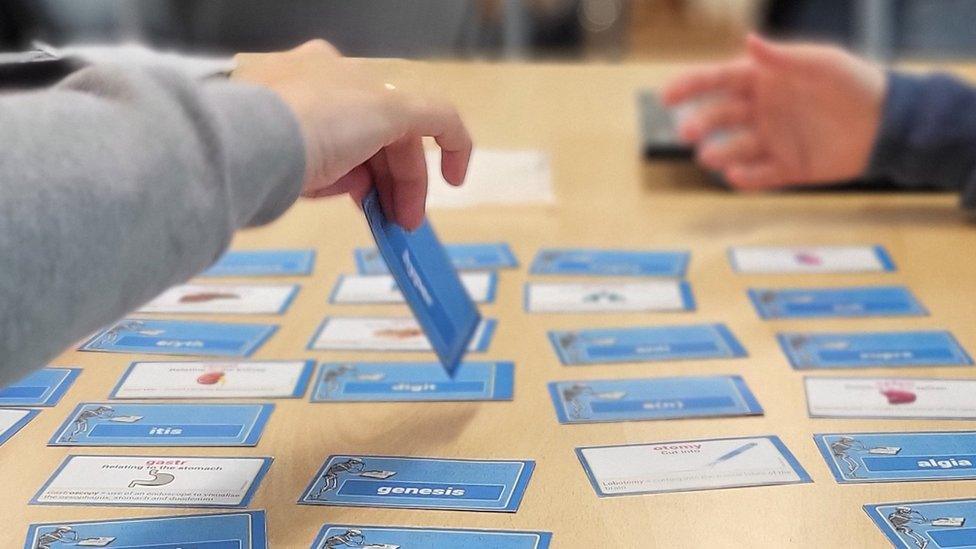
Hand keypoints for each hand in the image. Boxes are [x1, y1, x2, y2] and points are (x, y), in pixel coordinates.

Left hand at [232, 40, 471, 229]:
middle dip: (406, 181)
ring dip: (381, 191)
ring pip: (356, 159)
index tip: (452, 181)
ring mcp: (295, 124)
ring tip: (388, 224)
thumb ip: (434, 116)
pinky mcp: (278, 156)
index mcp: (343, 69)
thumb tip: (454, 131)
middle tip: (410, 221)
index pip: (408, 109)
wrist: (249, 147)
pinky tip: (361, 210)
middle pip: (383, 140)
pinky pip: (325, 175)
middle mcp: (317, 91)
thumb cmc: (322, 120)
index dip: (443, 144)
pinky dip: (348, 191)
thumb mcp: (390, 109)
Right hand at [661, 34, 885, 189]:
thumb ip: (784, 57)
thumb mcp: (822, 64)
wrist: (888, 124)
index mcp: (763, 81)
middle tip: (686, 132)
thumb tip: (748, 41)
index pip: (718, 81)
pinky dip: (746, 179)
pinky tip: (736, 178)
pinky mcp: (787, 169)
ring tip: (709, 157)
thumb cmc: (855, 84)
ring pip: (734, 149)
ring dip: (718, 153)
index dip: (691, 86)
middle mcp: (761, 111)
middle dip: (699, 124)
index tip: (667, 95)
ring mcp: (772, 141)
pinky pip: (760, 176)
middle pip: (719, 117)